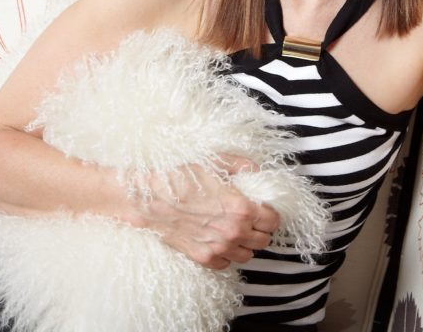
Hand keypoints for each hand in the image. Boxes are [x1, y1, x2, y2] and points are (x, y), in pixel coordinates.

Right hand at [136, 157, 278, 269]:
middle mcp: (233, 233)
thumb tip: (257, 171)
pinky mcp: (203, 258)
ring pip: (248, 255)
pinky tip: (218, 237)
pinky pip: (227, 263)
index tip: (263, 206)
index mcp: (241, 208)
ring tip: (234, 227)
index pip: (273, 220)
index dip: (271, 212)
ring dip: (246, 242)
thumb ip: (241, 166)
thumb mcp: (215, 160)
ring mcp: (218, 249)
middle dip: (261, 228)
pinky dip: (227, 253)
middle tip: (250, 215)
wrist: (149, 197)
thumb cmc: (180, 175)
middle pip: (264, 240)